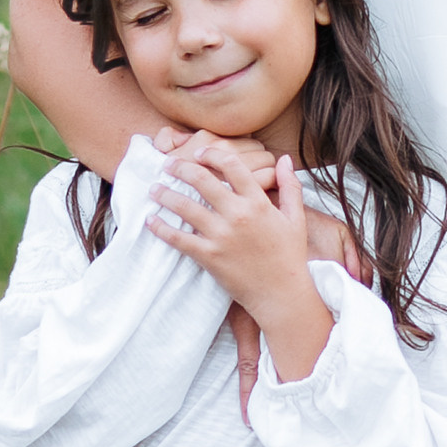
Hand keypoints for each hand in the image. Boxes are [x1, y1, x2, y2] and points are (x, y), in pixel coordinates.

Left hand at [147, 140, 331, 383]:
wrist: (282, 294)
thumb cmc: (290, 256)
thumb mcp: (295, 218)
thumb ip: (290, 186)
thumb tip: (284, 159)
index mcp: (258, 202)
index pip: (231, 166)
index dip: (212, 154)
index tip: (200, 153)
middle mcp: (238, 215)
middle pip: (202, 180)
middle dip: (181, 168)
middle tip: (168, 165)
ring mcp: (221, 236)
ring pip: (185, 207)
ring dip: (165, 195)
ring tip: (154, 190)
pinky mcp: (209, 257)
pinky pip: (179, 239)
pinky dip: (161, 228)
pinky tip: (151, 221)